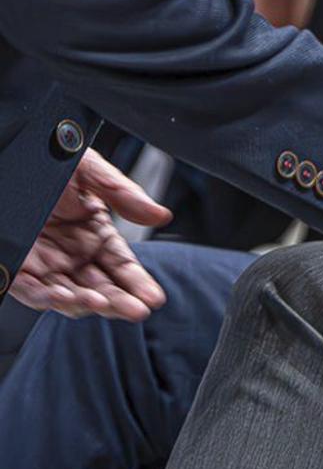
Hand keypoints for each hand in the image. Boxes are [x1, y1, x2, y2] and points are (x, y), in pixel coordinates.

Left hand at [10, 150, 171, 318]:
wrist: (6, 158)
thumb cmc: (44, 162)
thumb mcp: (89, 170)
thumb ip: (124, 194)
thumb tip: (161, 215)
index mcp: (94, 230)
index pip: (122, 265)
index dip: (138, 283)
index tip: (153, 298)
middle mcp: (73, 252)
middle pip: (102, 287)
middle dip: (120, 302)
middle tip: (136, 310)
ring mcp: (46, 264)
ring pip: (70, 296)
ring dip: (87, 304)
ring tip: (102, 303)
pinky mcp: (17, 269)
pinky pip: (32, 292)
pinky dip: (48, 299)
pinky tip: (68, 298)